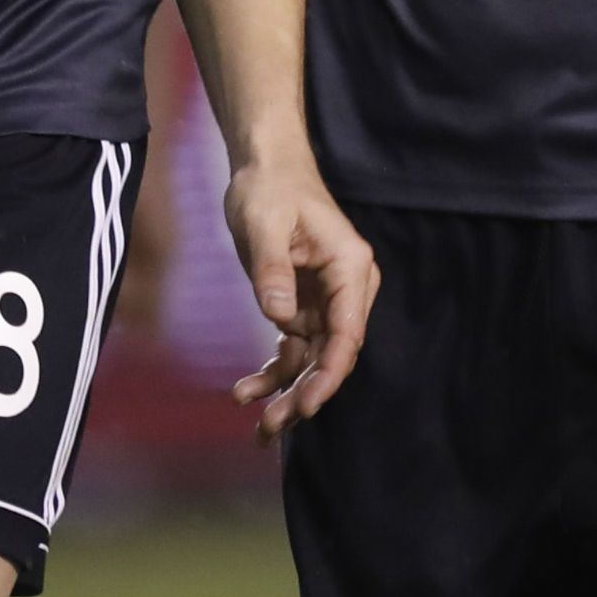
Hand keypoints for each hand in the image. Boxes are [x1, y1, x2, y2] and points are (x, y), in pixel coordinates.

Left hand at [224, 157, 378, 439]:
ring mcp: (323, 301)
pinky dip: (273, 371)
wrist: (264, 167)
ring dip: (286, 392)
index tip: (306, 405)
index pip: (347, 332)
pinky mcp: (301, 306)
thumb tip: (278, 318)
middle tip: (274, 426)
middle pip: (331, 354)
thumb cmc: (269, 187)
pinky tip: (247, 392)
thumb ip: (272, 270)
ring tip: (259, 429)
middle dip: (304, 394)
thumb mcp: (263, 223)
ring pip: (311, 359)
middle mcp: (345, 290)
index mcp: (350, 268)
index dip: (329, 373)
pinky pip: (291, 347)